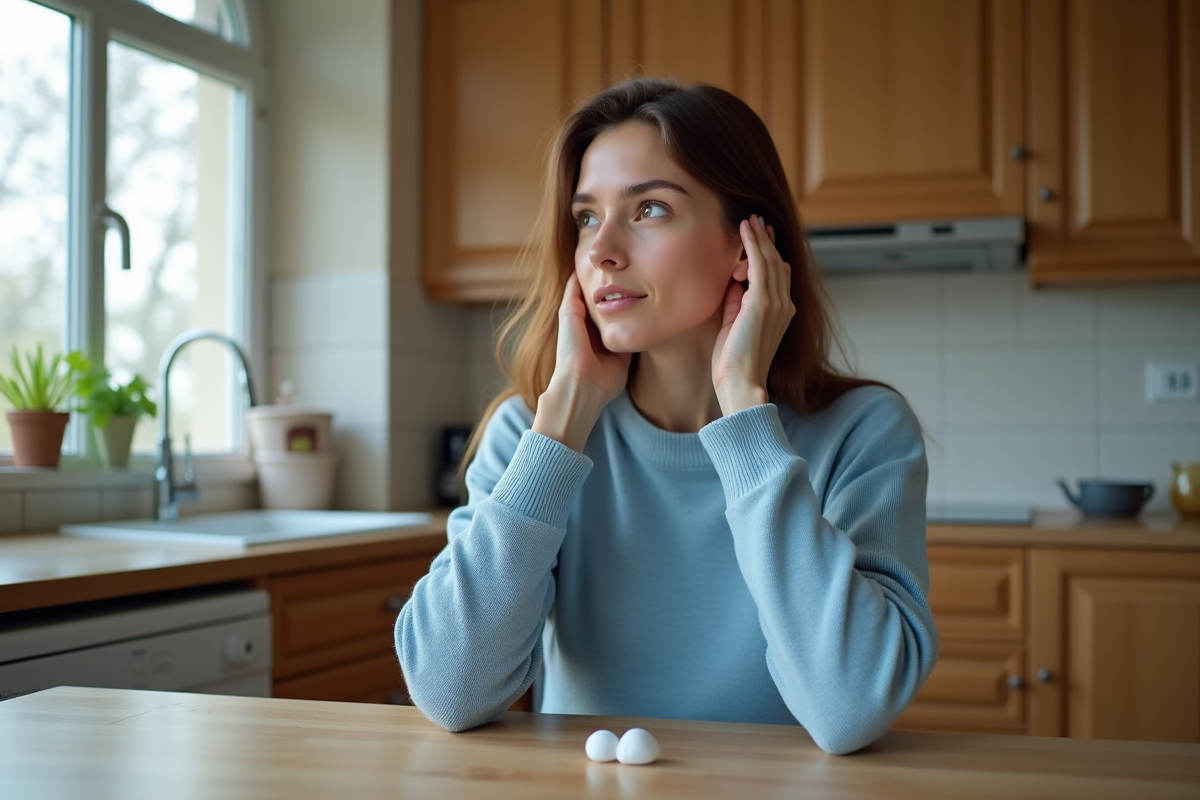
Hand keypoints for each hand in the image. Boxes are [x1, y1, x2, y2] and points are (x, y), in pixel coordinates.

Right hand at [533, 273, 632, 450]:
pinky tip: (590, 261)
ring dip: (594, 275)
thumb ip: (628, 347)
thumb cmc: (602, 384)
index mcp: (595, 337)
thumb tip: (645, 335)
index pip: (607, 312)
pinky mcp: (568, 313)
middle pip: (596, 298)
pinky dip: (581, 275)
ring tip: (607, 257)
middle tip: (620, 264)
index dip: (619, 298)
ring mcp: (574, 319)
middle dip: (608, 282)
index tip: (633, 284)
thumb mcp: (622, 361)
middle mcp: (583, 326)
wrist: (582, 391)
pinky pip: (574, 288)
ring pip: (585, 290)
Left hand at [711, 215, 794, 415]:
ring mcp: (776, 303)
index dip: (770, 253)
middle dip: (766, 240)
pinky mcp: (762, 303)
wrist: (741, 383)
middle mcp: (784, 305)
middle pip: (777, 263)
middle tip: (756, 219)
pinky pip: (760, 265)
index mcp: (780, 313)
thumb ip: (737, 303)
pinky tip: (745, 231)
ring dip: (759, 237)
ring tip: (749, 219)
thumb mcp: (734, 326)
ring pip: (770, 260)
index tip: (761, 235)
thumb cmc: (733, 363)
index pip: (778, 275)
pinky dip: (753, 245)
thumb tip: (733, 281)